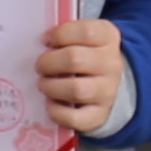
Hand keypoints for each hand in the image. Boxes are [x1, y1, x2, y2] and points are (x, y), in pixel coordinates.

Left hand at [34, 16, 131, 140]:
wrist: (105, 84)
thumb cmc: (85, 55)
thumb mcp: (82, 37)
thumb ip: (64, 35)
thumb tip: (39, 44)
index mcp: (108, 37)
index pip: (86, 32)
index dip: (60, 34)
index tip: (45, 40)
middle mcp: (112, 64)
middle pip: (75, 59)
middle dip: (49, 62)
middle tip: (40, 66)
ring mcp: (107, 92)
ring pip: (76, 89)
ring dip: (51, 86)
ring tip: (43, 84)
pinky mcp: (98, 116)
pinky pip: (75, 118)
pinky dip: (57, 112)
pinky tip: (49, 104)